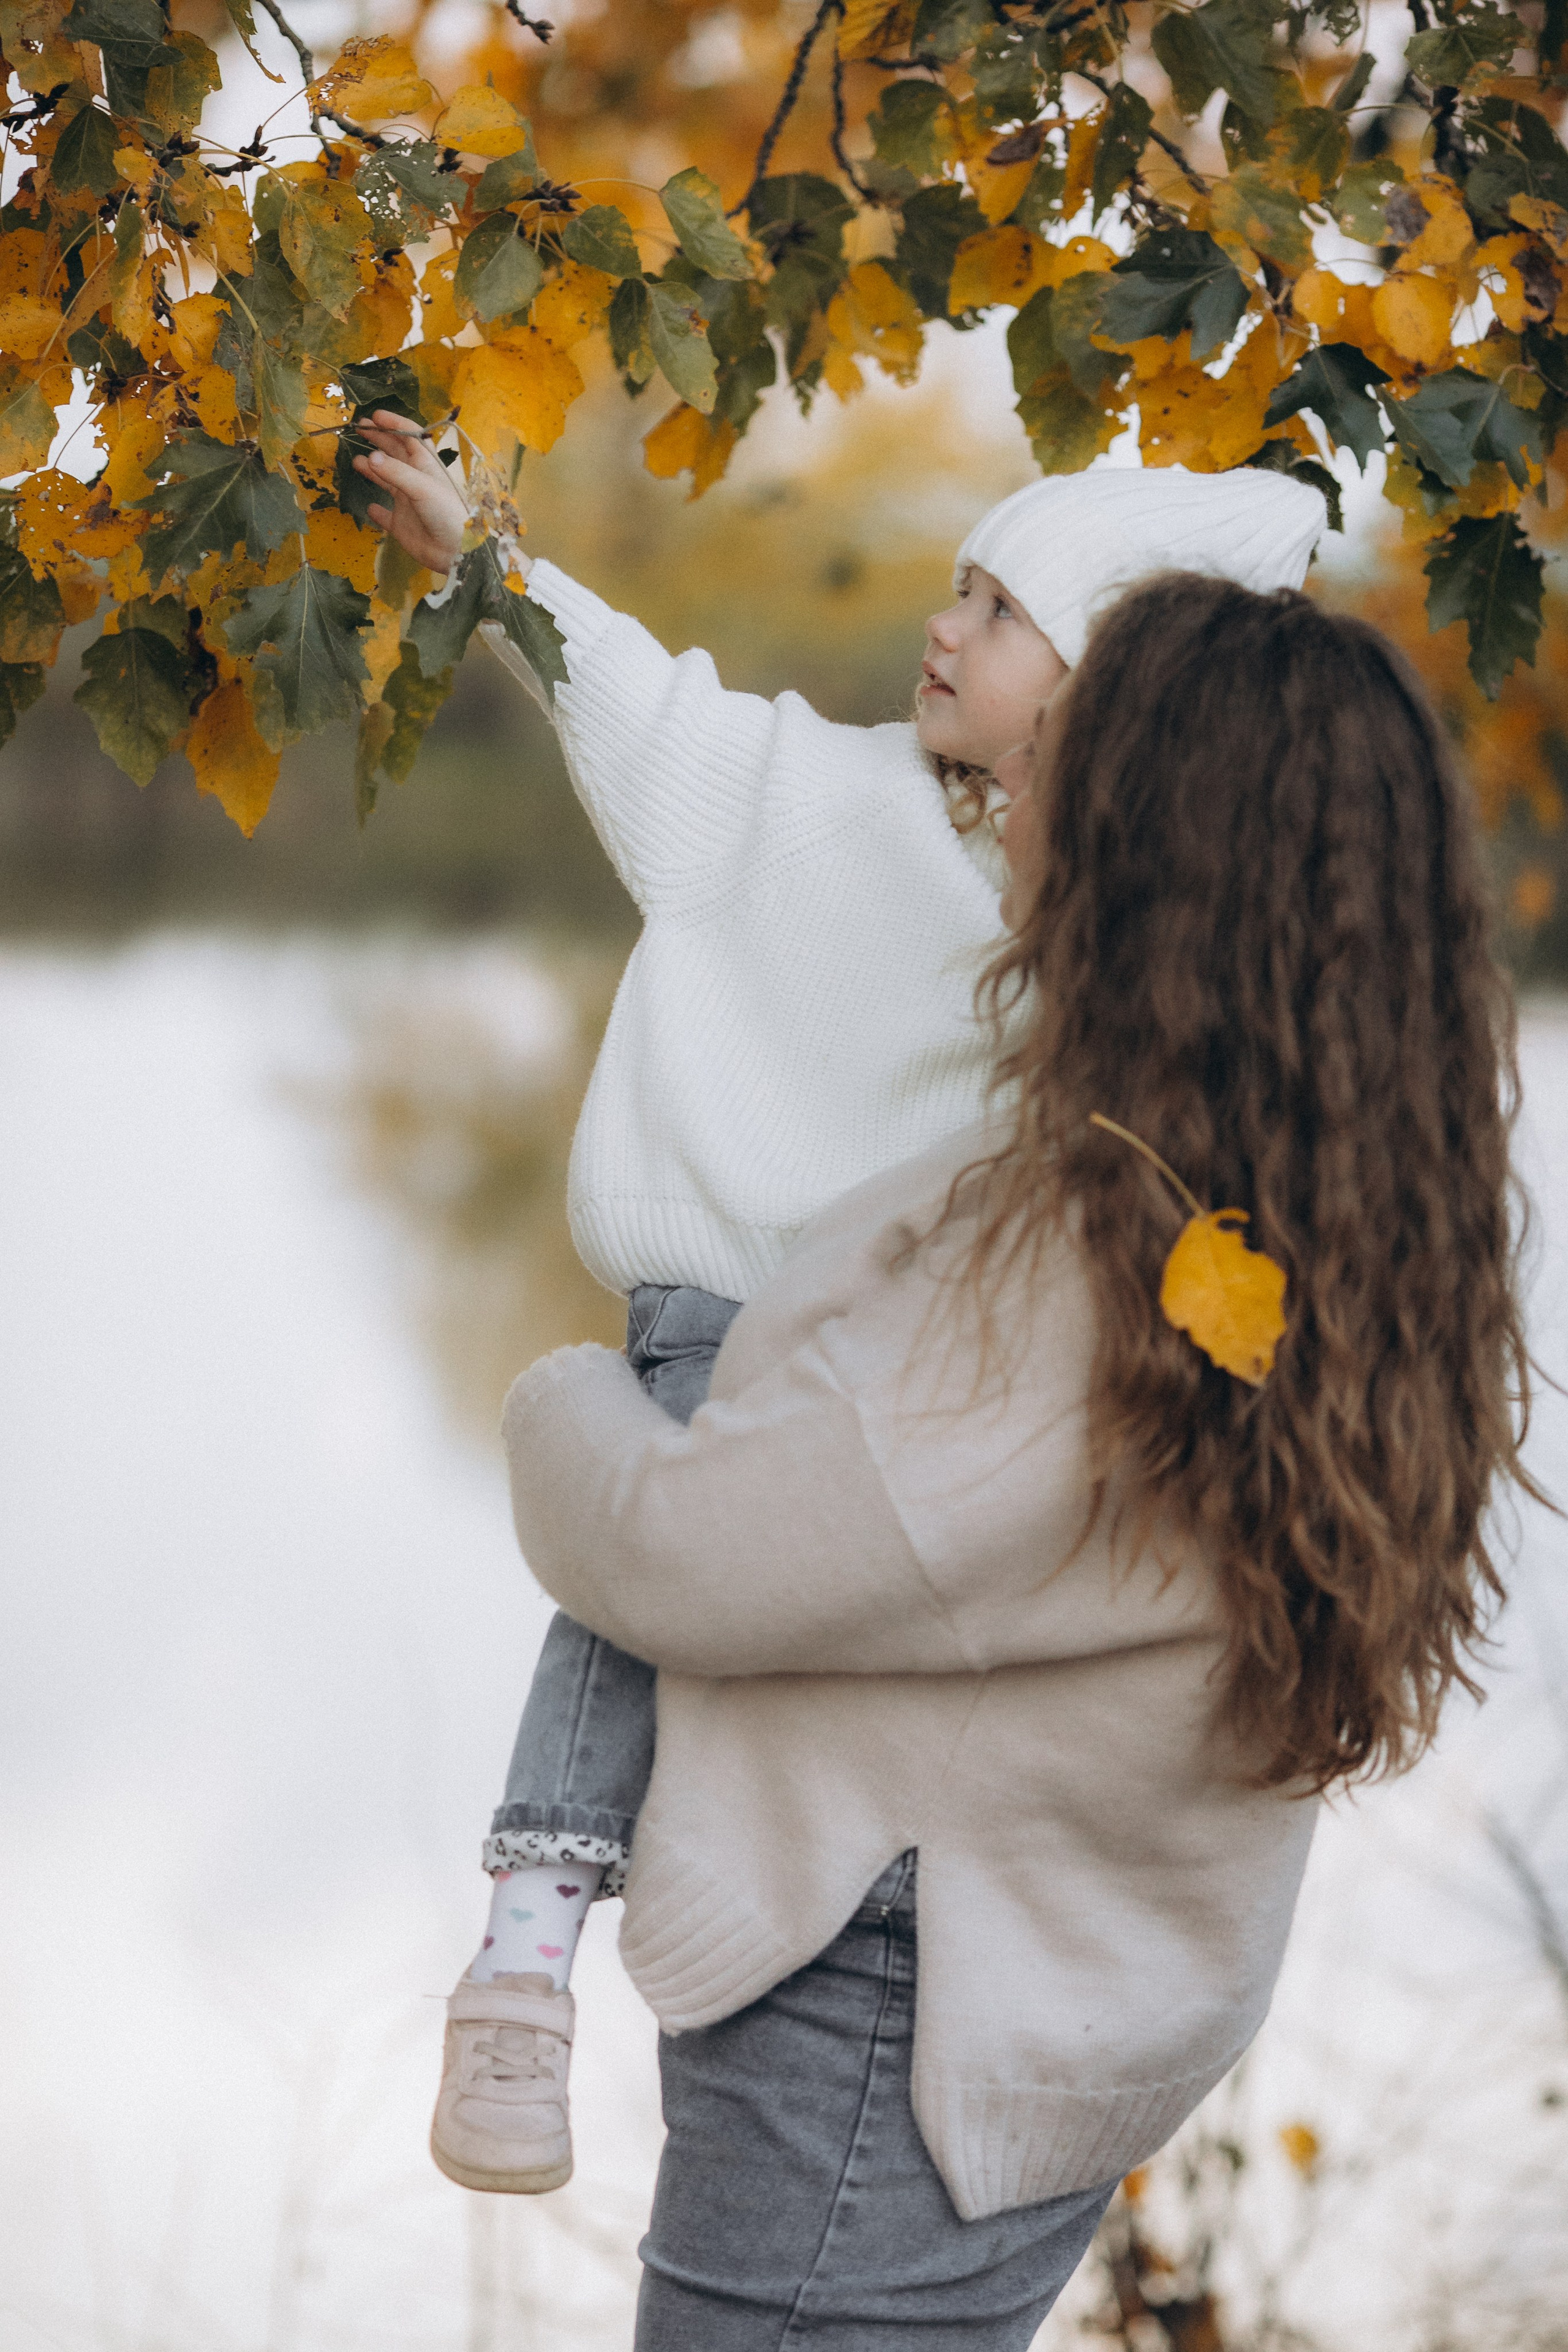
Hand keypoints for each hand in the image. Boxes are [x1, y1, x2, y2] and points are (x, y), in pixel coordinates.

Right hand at [353, 412, 469, 572]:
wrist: (457, 551)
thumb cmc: (446, 512)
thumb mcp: (422, 486)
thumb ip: (395, 471)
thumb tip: (371, 457)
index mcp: (425, 465)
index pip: (409, 437)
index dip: (393, 424)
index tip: (374, 416)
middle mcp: (415, 480)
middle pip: (394, 453)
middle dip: (378, 439)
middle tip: (359, 430)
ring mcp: (408, 502)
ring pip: (386, 480)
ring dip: (373, 469)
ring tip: (357, 461)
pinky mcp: (402, 525)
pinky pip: (385, 516)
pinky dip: (377, 511)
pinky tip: (370, 506)